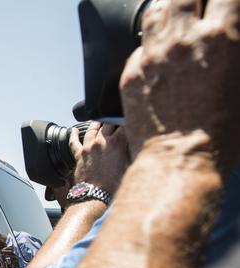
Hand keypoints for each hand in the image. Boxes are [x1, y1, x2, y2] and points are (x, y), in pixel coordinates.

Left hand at [70, 121, 129, 193]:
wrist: (94, 195)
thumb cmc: (114, 185)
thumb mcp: (129, 167)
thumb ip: (131, 153)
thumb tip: (137, 146)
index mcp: (116, 143)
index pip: (125, 125)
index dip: (129, 122)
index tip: (131, 120)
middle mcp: (101, 142)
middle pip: (108, 124)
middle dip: (114, 120)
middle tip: (117, 119)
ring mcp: (88, 147)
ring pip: (92, 129)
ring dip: (97, 124)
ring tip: (99, 120)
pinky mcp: (79, 154)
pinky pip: (74, 141)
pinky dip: (74, 135)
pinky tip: (75, 130)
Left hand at [120, 0, 239, 172]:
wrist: (179, 161)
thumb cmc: (220, 134)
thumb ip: (234, 50)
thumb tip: (229, 39)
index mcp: (219, 38)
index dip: (223, 1)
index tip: (224, 7)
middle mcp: (181, 40)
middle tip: (200, 6)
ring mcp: (152, 55)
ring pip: (156, 11)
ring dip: (169, 8)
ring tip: (178, 14)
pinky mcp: (130, 73)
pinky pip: (139, 45)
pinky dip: (151, 42)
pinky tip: (159, 49)